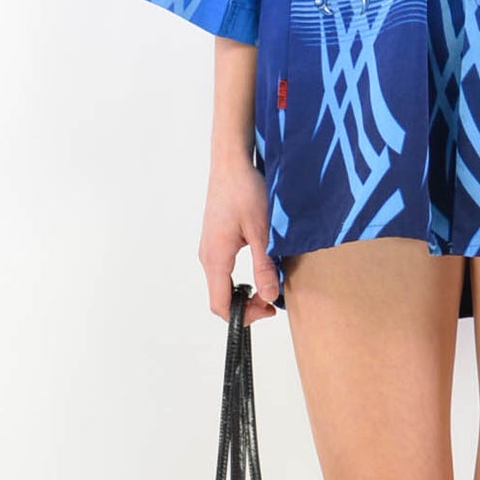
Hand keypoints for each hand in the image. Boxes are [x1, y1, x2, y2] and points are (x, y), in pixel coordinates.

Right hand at [200, 157, 282, 324]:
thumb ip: (264, 266)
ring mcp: (209, 249)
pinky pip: (223, 271)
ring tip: (268, 285)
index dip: (244, 316)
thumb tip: (268, 296)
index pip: (220, 305)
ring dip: (243, 293)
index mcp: (216, 258)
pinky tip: (259, 269)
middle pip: (220, 298)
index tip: (268, 310)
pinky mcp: (214, 241)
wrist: (231, 163)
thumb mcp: (261, 231)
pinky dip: (239, 280)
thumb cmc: (244, 190)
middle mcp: (207, 257)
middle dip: (246, 307)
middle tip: (272, 300)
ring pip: (222, 285)